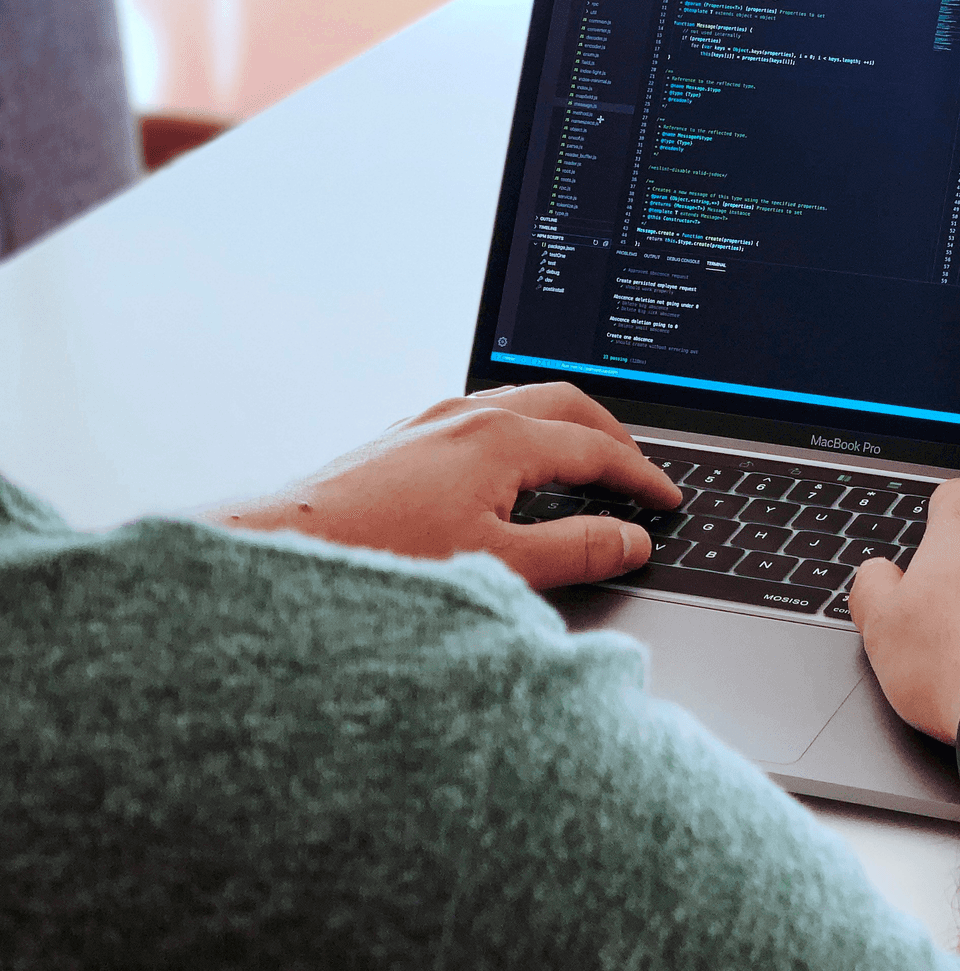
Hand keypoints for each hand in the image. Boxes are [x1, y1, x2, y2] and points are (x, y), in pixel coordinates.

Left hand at [201, 383, 680, 588]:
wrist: (281, 559)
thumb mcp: (498, 565)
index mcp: (500, 438)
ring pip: (522, 405)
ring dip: (566, 430)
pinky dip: (524, 437)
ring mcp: (430, 422)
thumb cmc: (380, 562)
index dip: (641, 477)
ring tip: (587, 467)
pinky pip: (484, 419)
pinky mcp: (402, 441)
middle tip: (639, 472)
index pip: (596, 449)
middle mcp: (466, 416)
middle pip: (565, 404)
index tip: (666, 501)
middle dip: (612, 436)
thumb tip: (630, 540)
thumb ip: (576, 550)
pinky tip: (515, 475)